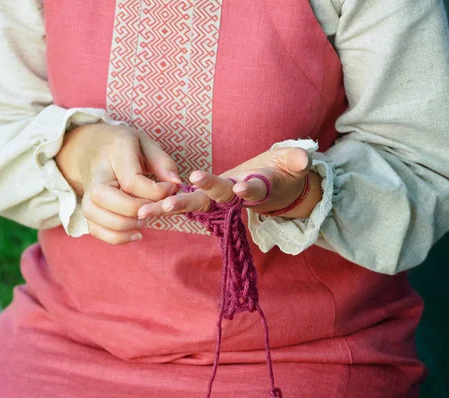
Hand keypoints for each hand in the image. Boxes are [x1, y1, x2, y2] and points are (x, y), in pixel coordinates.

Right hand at [56, 122, 180, 244]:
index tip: (170, 190)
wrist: (94, 148)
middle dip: (134, 210)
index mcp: (115, 152)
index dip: (155, 192)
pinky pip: (94, 228)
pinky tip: (135, 233)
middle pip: (104, 197)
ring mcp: (87, 191)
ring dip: (122, 226)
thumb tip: (175, 183)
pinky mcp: (87, 207)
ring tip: (143, 222)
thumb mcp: (148, 145)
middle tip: (153, 209)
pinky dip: (115, 237)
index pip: (131, 180)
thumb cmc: (127, 147)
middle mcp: (97, 172)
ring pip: (93, 213)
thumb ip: (163, 163)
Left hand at [137, 147, 322, 218]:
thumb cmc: (285, 172)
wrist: (278, 188)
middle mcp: (236, 197)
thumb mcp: (294, 164)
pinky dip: (166, 205)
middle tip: (172, 203)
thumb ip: (297, 160)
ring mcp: (222, 199)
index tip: (242, 188)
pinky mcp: (210, 196)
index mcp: (259, 187)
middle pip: (217, 199)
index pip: (254, 189)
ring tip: (148, 211)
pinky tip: (144, 209)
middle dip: (196, 199)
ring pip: (197, 204)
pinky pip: (187, 202)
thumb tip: (304, 158)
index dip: (249, 190)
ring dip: (172, 207)